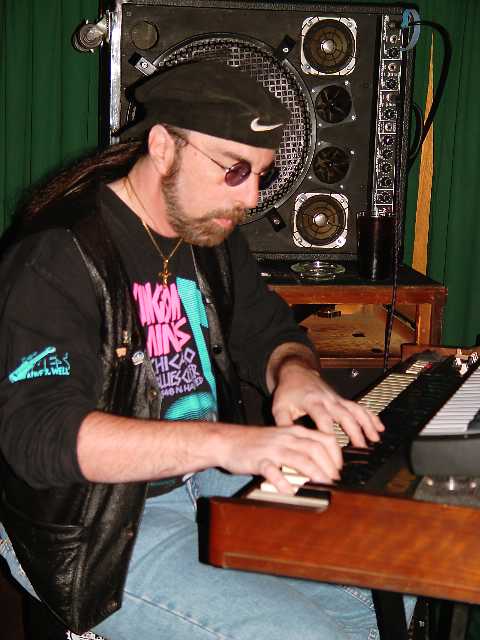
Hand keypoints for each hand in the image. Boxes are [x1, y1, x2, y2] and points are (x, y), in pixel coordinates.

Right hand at [215, 423, 341, 493]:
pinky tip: (289, 490)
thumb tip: (321, 463)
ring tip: (323, 484)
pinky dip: (283, 481)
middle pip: (315, 449)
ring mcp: (272, 449)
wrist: (226, 440)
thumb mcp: (281, 438)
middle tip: (334, 480)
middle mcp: (286, 438)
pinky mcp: (258, 460)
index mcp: (293, 432)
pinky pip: (272, 471)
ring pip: (299, 458)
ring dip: (314, 472)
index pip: (323, 439)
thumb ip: (299, 447)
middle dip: (329, 465)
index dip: (336, 455)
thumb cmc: (255, 442)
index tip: (339, 469)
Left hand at [271, 362, 383, 447]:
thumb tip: (288, 443)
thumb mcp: (279, 408)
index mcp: (311, 402)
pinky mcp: (342, 400)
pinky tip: (379, 427)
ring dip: (366, 424)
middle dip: (354, 432)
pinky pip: (359, 407)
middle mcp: (327, 400)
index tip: (335, 450)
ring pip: (355, 410)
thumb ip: (284, 425)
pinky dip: (371, 416)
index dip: (330, 433)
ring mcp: (337, 399)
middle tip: (361, 449)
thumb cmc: (288, 391)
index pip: (323, 419)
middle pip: (344, 415)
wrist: (296, 373)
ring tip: (375, 439)